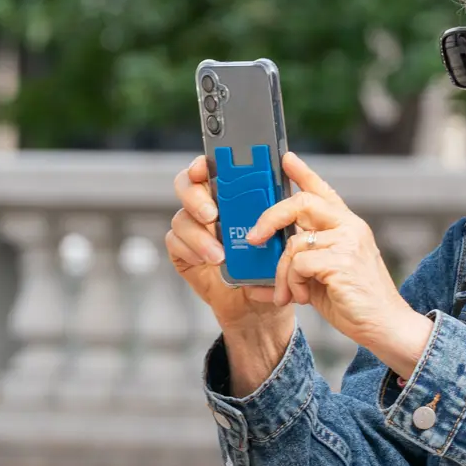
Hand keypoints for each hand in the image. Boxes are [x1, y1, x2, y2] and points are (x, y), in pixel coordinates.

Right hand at [167, 153, 297, 382]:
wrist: (263, 304)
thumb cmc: (276, 263)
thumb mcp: (289, 229)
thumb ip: (284, 198)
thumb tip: (290, 161)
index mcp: (232, 195)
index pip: (210, 169)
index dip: (203, 164)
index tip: (206, 168)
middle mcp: (209, 207)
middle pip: (187, 187)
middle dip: (196, 197)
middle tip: (213, 214)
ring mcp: (194, 229)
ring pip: (182, 218)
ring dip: (199, 235)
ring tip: (220, 255)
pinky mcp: (183, 252)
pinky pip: (175, 243)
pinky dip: (191, 251)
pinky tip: (209, 262)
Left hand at [246, 154, 436, 377]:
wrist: (385, 325)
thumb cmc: (355, 302)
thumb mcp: (322, 277)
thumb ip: (298, 266)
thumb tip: (255, 279)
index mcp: (348, 227)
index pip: (323, 191)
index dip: (303, 173)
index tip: (286, 158)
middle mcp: (350, 228)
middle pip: (301, 203)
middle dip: (270, 218)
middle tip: (254, 239)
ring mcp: (348, 242)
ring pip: (293, 244)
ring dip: (282, 273)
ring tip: (288, 293)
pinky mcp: (342, 261)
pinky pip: (298, 264)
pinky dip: (292, 283)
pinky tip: (301, 297)